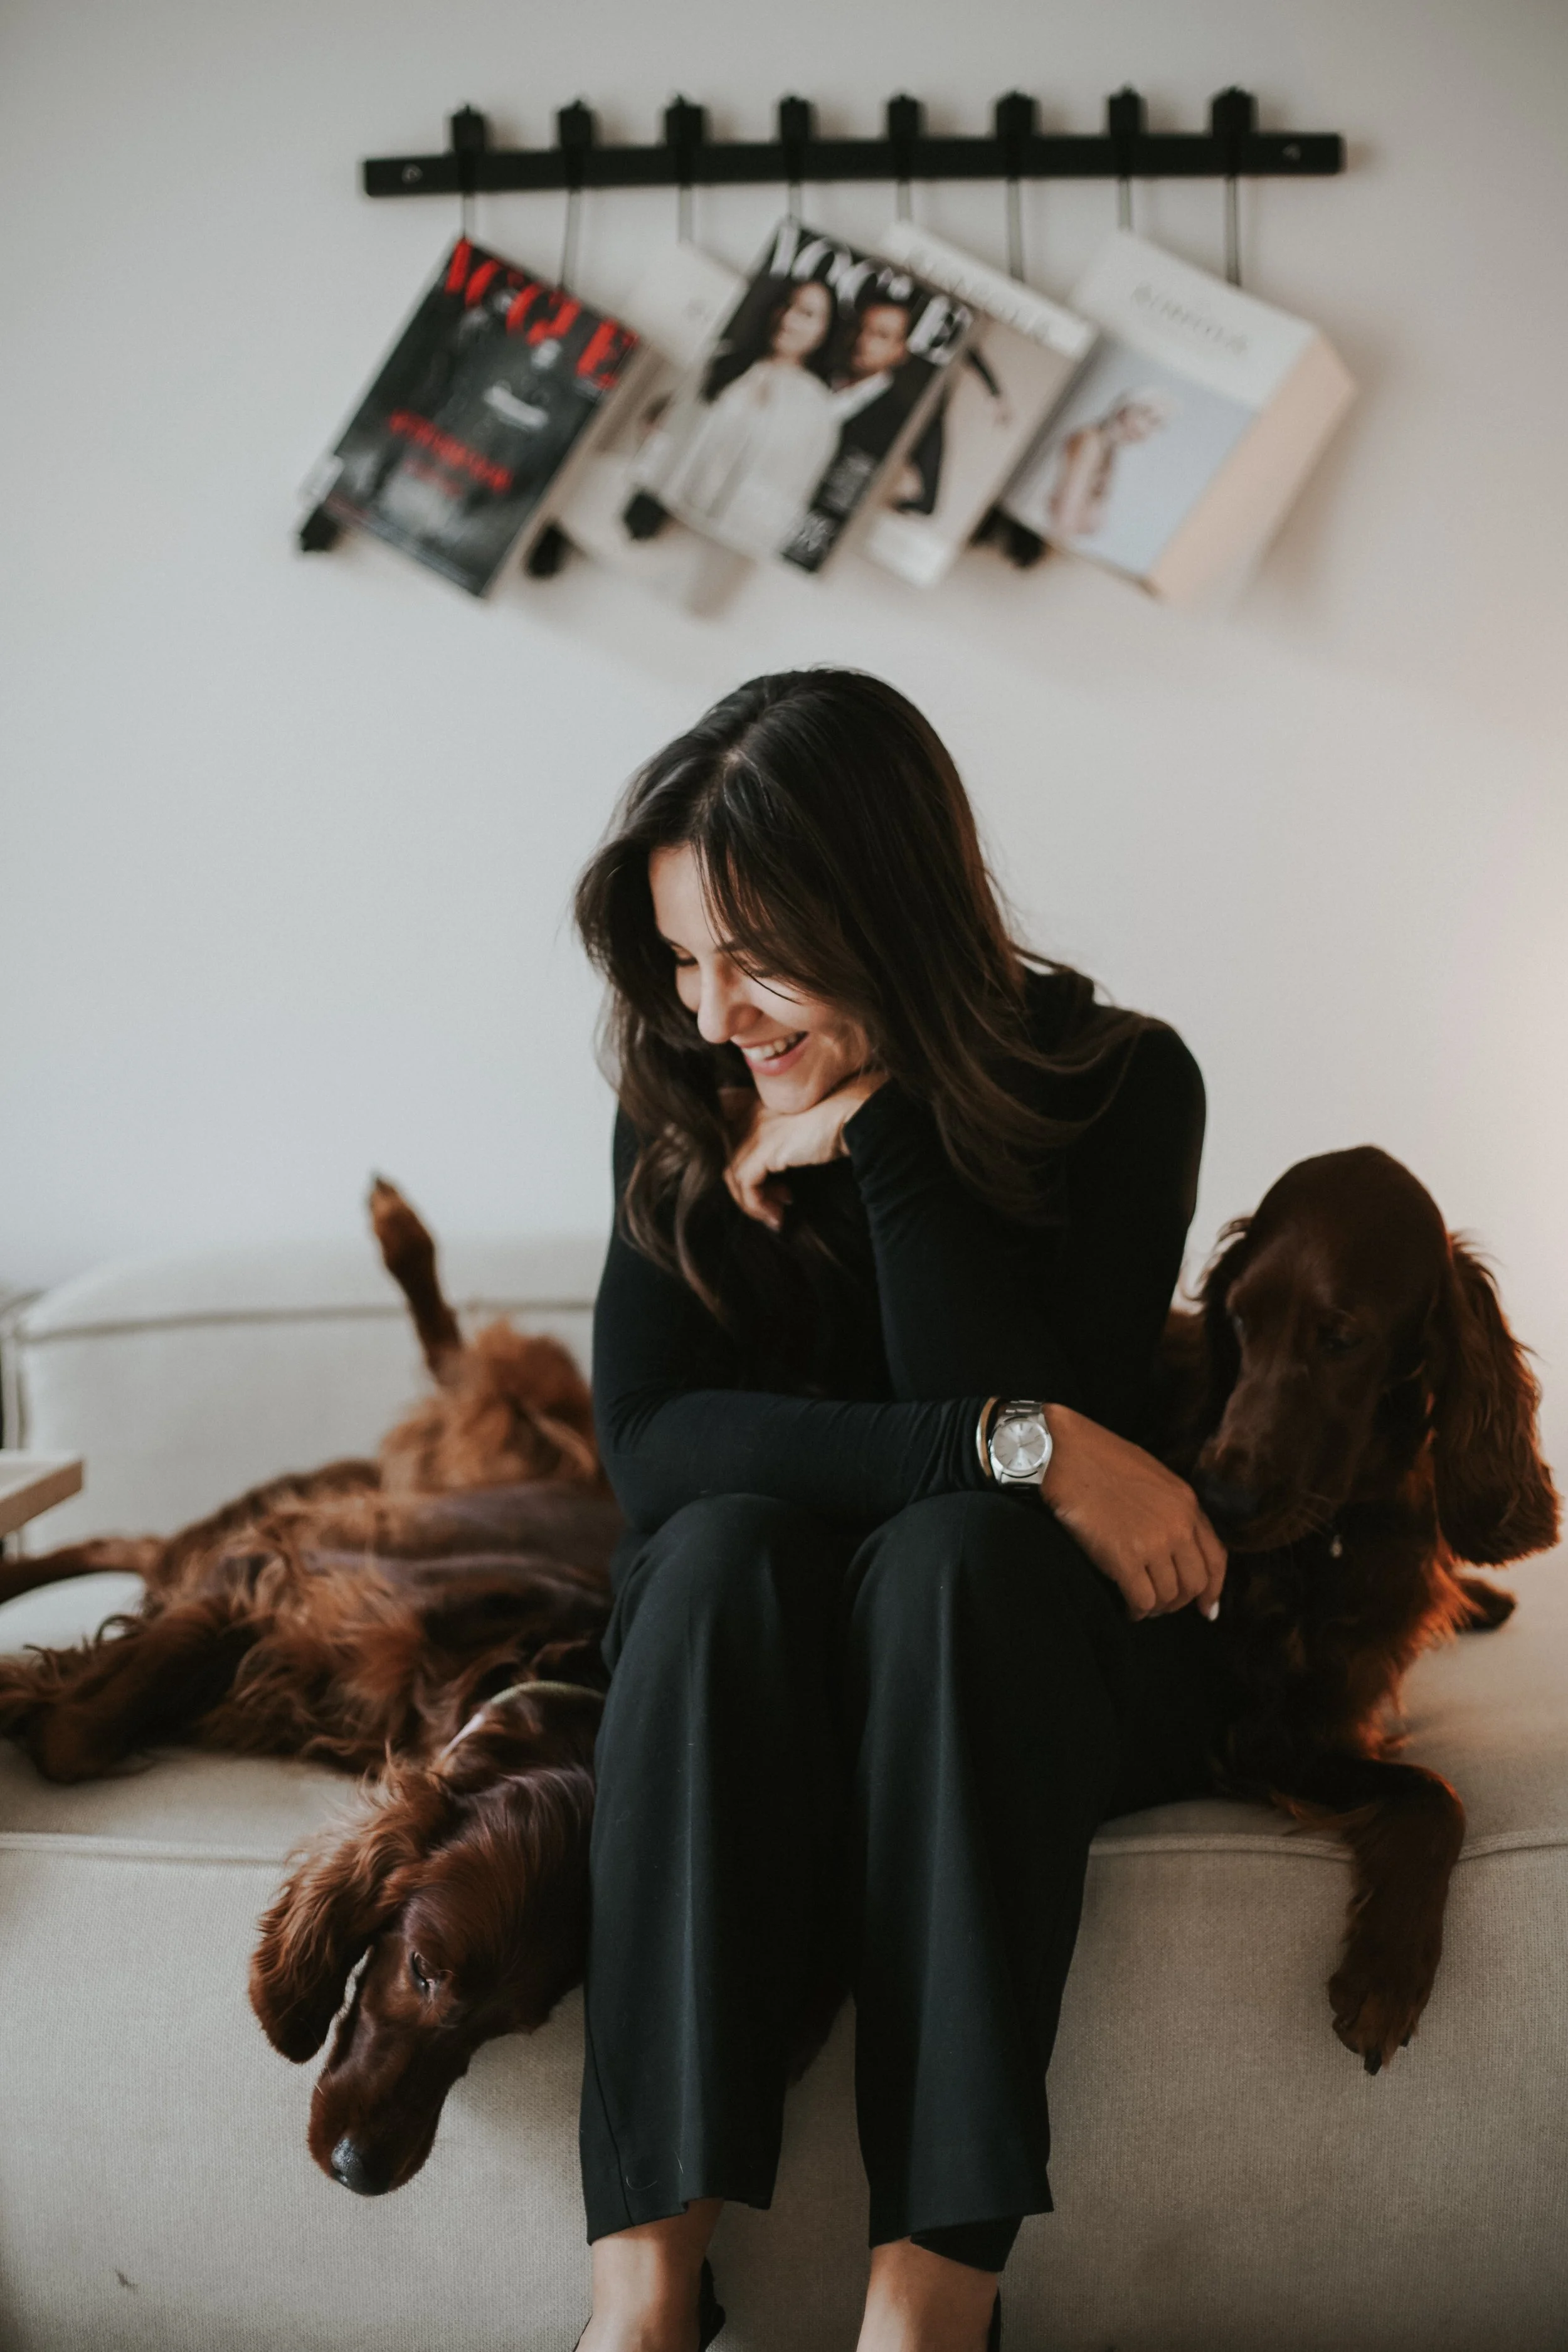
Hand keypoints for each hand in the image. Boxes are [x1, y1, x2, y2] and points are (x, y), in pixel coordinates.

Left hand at [724, 1073, 885, 1230]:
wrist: (857, 1113)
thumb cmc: (839, 1121)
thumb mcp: (801, 1131)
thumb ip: (780, 1144)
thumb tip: (773, 1181)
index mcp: (758, 1101)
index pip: (723, 1129)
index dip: (734, 1159)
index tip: (758, 1182)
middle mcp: (752, 1112)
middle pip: (726, 1157)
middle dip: (744, 1187)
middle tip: (771, 1202)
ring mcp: (756, 1129)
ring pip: (733, 1174)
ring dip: (752, 1202)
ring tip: (775, 1213)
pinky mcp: (765, 1148)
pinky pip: (747, 1185)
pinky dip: (758, 1206)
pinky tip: (778, 1215)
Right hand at [1040, 1403, 1225, 1621]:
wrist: (1065, 1454)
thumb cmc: (1101, 1460)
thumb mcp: (1154, 1479)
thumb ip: (1173, 1510)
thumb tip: (1177, 1546)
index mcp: (1187, 1504)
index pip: (1216, 1559)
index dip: (1213, 1590)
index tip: (1206, 1608)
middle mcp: (1177, 1526)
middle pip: (1195, 1584)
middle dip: (1180, 1602)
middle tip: (1162, 1606)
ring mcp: (1152, 1543)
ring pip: (1168, 1596)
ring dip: (1155, 1607)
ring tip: (1140, 1605)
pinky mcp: (1124, 1559)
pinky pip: (1142, 1601)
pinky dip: (1136, 1611)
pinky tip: (1126, 1607)